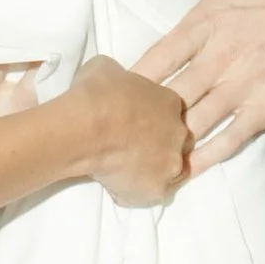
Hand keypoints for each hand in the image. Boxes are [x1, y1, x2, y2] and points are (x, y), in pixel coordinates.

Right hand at [72, 53, 190, 206]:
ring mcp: (171, 164)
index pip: (171, 112)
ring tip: (120, 170)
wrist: (86, 127)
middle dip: (156, 145)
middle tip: (127, 147)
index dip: (152, 119)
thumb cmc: (96, 93)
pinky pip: (147, 194)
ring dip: (148, 171)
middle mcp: (179, 134)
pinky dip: (132, 193)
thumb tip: (111, 79)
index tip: (134, 122)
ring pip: (166, 171)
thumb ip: (119, 77)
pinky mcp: (157, 189)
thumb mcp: (107, 68)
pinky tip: (113, 185)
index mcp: (171, 102)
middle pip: (175, 142)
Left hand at [134, 0, 264, 173]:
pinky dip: (205, 157)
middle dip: (144, 119)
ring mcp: (242, 87)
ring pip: (193, 123)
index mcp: (207, 21)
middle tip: (125, 135)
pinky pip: (229, 139)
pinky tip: (187, 170)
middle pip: (168, 97)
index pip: (156, 57)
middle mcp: (218, 57)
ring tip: (147, 158)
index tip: (116, 97)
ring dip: (169, 142)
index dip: (132, 82)